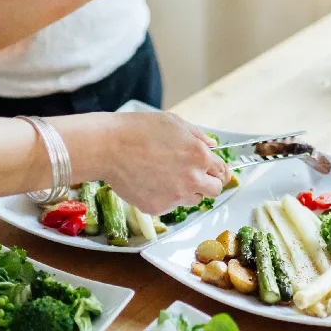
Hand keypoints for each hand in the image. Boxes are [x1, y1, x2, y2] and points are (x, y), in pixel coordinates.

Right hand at [102, 112, 231, 214]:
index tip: (211, 172)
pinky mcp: (158, 207)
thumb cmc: (137, 130)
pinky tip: (149, 182)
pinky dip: (163, 197)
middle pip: (214, 191)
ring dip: (186, 191)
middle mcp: (192, 178)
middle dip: (206, 183)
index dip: (217, 170)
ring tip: (165, 177)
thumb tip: (211, 145)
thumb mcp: (172, 122)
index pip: (223, 171)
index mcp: (199, 155)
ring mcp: (175, 196)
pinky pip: (169, 206)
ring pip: (193, 200)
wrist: (107, 147)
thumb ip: (197, 135)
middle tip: (190, 176)